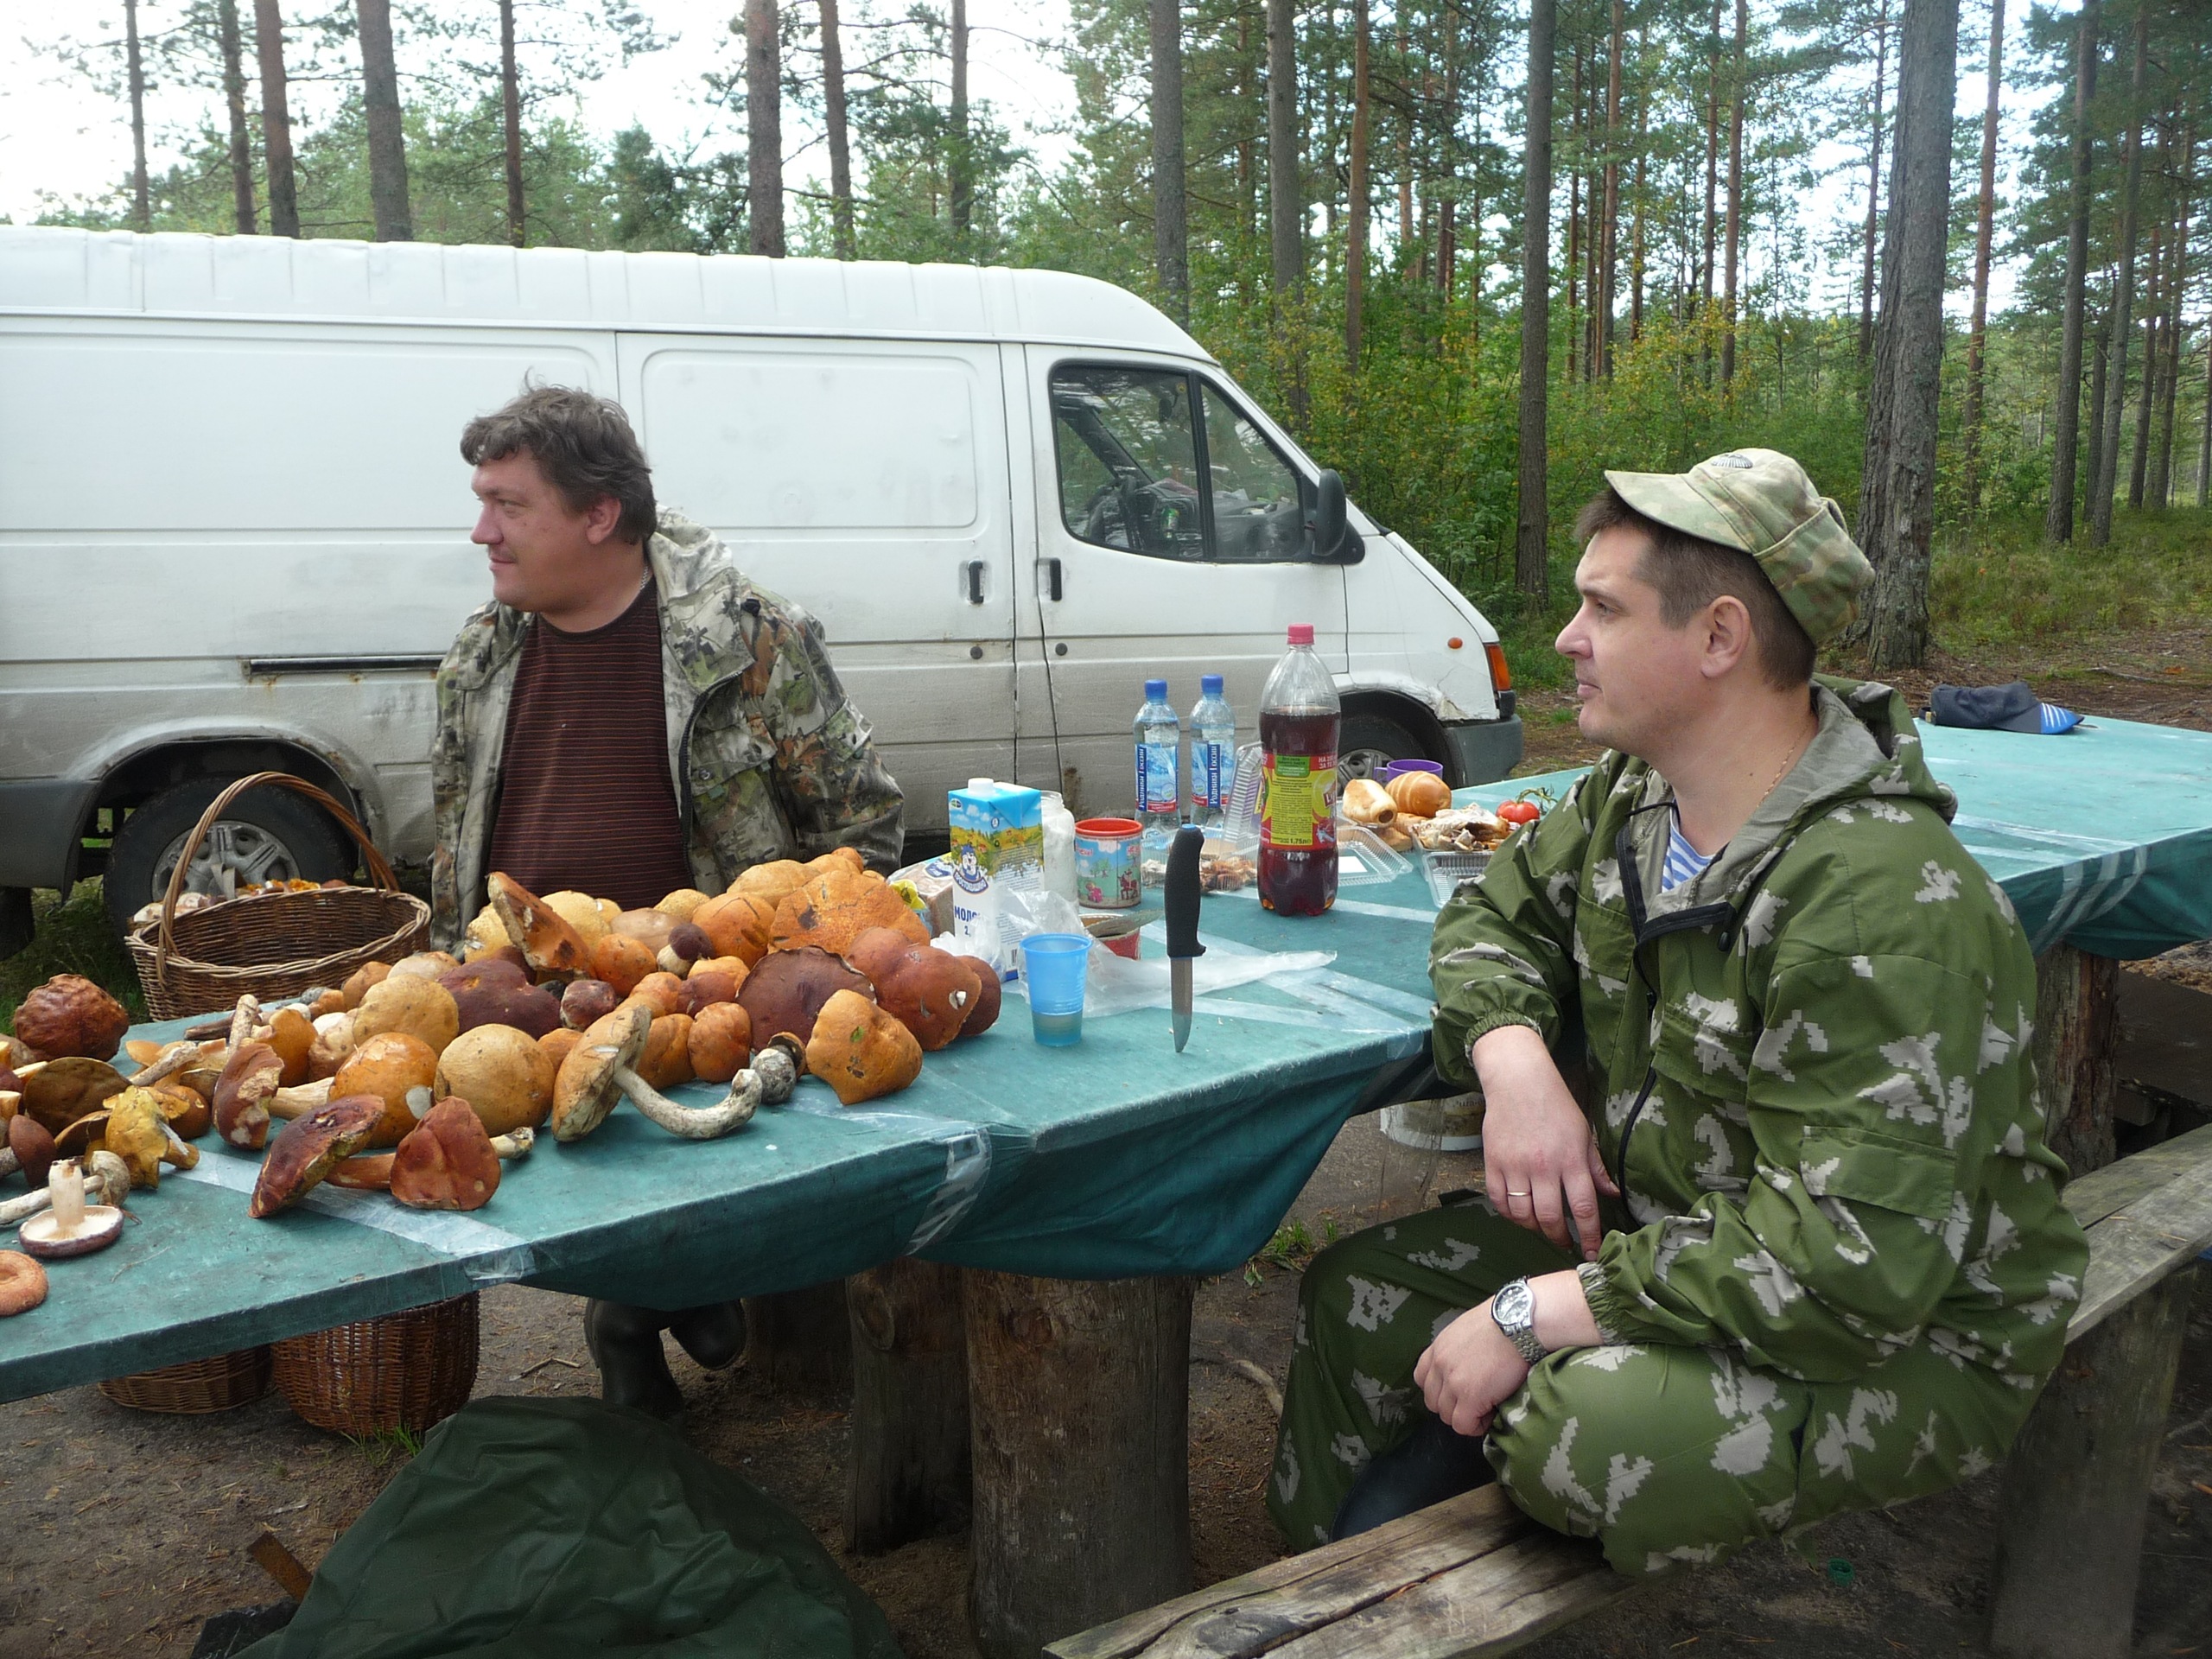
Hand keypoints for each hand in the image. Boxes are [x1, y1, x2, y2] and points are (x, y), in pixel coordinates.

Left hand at [1414, 1300, 1526, 1436]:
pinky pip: (1463, 1425)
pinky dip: (1477, 1425)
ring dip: (1466, 1416)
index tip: (1458, 1391)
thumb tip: (1466, 1366)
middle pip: (1433, 1401)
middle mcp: (1439, 1364)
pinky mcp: (1470, 1397)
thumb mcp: (1469, 1329)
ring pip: (1447, 1416)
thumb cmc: (1504, 1322)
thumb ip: (1458, 1349)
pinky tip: (1491, 1413)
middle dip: (1452, 1406)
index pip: (1422, 1379)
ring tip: (1487, 1407)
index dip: (1440, 1390)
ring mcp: (1452, 1382)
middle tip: (1476, 1402)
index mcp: (1438, 1347)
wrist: (1520, 1323)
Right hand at [1470, 1025, 1618, 1260]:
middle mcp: (1544, 1167)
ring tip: (1542, 1228)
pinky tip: (1518, 1214)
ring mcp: (1515, 1166)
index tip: (1593, 1254)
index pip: (1583, 1208)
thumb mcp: (1584, 1134)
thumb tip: (1612, 1195)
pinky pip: (1499, 1201)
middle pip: (1550, 1218)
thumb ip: (1596, 1167)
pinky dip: (1509, 1214)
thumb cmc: (1556, 1106)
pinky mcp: (1493, 1163)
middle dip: (1559, 1238)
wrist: (1518, 1081)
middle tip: (1565, 1244)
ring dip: (1534, 1228)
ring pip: (1523, 1214)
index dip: (1589, 1236)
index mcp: (1571, 1160)